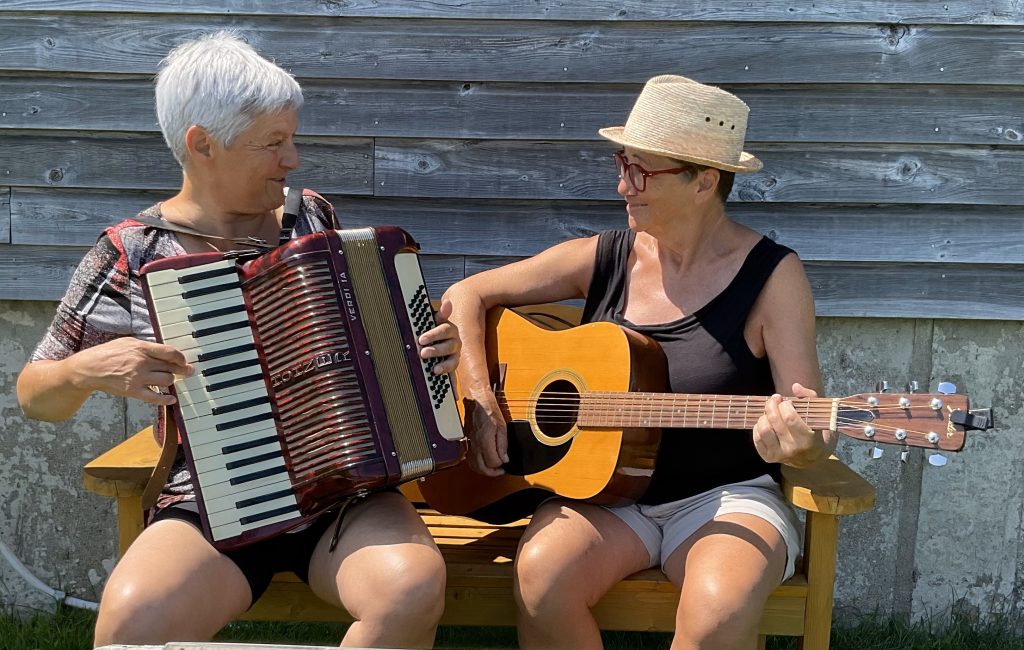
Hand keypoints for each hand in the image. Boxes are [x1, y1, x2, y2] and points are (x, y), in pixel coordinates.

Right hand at [71, 337, 192, 405]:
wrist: (89, 368)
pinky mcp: (133, 391)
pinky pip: (154, 398)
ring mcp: (138, 378)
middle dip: (182, 369)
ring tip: (170, 379)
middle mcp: (142, 363)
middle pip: (171, 367)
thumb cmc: (108, 353)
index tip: (184, 360)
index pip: (170, 353)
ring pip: (166, 381)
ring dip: (171, 380)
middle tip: (188, 371)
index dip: (181, 357)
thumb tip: (164, 352)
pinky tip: (172, 399)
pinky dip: (166, 399)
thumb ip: (147, 346)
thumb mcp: (128, 342)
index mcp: (142, 348)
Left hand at [417, 299, 461, 374]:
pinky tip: (438, 375)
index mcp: (450, 329)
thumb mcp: (435, 320)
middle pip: (448, 346)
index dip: (433, 335)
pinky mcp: (453, 365)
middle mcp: (455, 342)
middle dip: (436, 350)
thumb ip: (440, 314)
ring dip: (443, 365)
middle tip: (422, 353)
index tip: (421, 339)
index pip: (444, 330)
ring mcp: (455, 355)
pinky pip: (452, 371)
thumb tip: (448, 303)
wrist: (442, 339)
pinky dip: (447, 374)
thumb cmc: (435, 329)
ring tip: (434, 369)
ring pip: (453, 360)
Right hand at [463, 387, 508, 476]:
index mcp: (485, 441)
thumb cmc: (489, 409)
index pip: (492, 462)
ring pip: (473, 465)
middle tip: (500, 471)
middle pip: (481, 468)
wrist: (476, 400)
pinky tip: (482, 461)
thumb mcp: (502, 426)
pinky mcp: (467, 441)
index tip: (506, 462)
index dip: (501, 465)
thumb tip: (505, 458)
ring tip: (492, 469)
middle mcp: (475, 444)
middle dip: (492, 473)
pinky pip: (469, 458)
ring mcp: (470, 443)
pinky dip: (476, 464)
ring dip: (483, 470)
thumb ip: (503, 444)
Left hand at [753, 383, 832, 467]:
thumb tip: (795, 386)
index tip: (787, 401)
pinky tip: (766, 422)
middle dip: (772, 405)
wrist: (813, 458)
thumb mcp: (821, 416)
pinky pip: (757, 438)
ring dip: (764, 416)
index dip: (785, 405)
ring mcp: (779, 455)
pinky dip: (758, 426)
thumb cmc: (818, 432)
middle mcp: (792, 449)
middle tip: (775, 399)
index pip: (789, 418)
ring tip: (770, 412)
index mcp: (808, 440)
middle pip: (774, 421)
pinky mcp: (768, 457)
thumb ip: (810, 398)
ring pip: (763, 430)